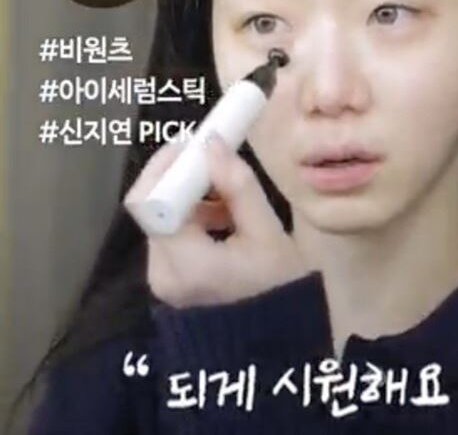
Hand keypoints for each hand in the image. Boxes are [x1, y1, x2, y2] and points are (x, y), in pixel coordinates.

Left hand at [123, 133, 309, 308]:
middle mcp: (161, 271)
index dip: (167, 166)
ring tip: (230, 196)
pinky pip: (171, 232)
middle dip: (181, 175)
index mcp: (187, 263)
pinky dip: (193, 215)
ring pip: (162, 216)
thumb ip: (238, 186)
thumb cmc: (280, 288)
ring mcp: (161, 277)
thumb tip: (213, 143)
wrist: (275, 340)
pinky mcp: (168, 278)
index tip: (196, 142)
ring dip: (191, 195)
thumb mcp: (268, 233)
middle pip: (153, 206)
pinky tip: (224, 217)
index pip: (151, 202)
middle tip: (213, 156)